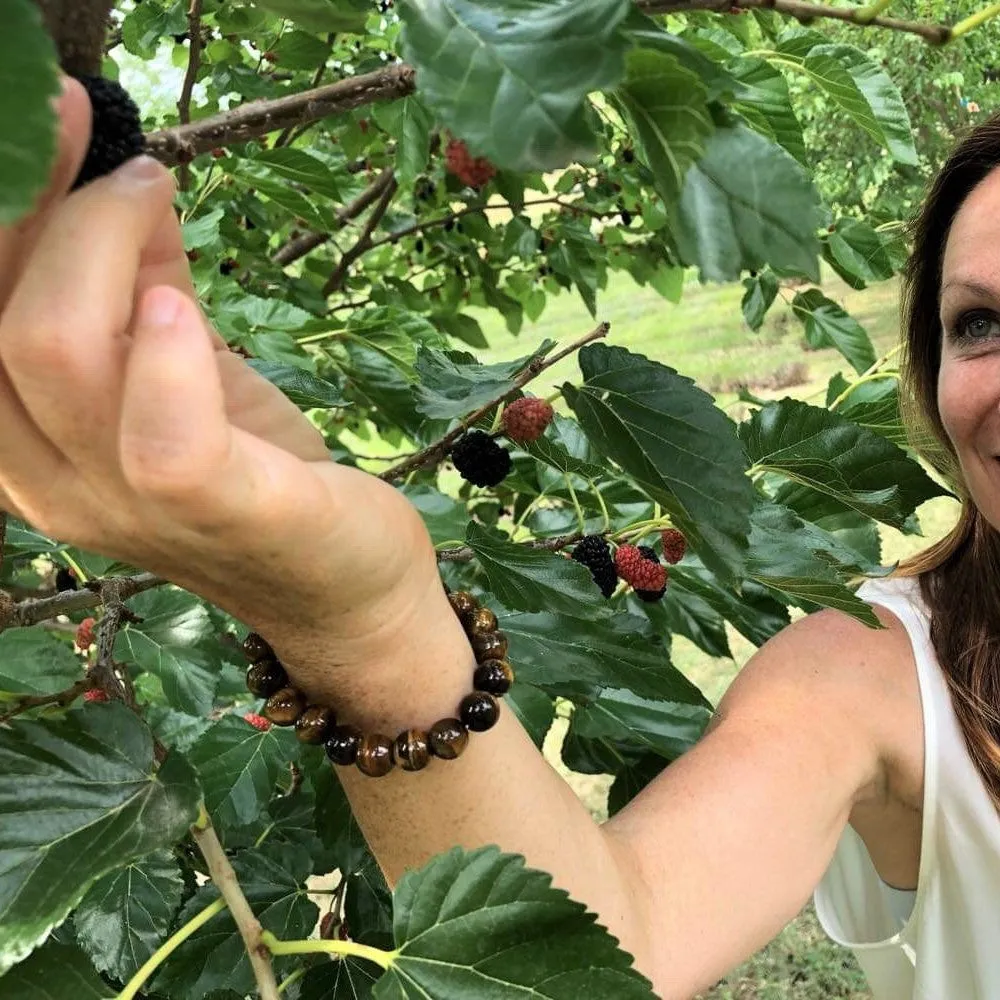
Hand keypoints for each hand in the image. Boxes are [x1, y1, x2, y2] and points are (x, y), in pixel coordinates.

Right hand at [0, 77, 442, 683]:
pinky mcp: (218, 510)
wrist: (343, 580)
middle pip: (0, 322)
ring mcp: (128, 506)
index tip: (52, 116)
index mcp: (31, 444)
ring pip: (52, 354)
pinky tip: (182, 305)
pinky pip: (161, 437)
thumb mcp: (186, 365)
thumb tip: (127, 174)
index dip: (4, 206)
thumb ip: (145, 285)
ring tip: (156, 197)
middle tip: (127, 163)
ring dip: (101, 247)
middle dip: (51, 208)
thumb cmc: (255, 466)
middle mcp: (54, 481)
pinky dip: (167, 355)